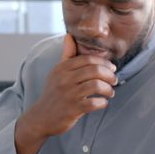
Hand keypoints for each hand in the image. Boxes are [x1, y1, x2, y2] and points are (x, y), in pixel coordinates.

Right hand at [15, 34, 116, 153]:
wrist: (40, 117)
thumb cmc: (53, 93)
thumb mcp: (56, 72)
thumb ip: (66, 55)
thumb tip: (69, 36)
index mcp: (62, 68)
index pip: (88, 59)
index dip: (103, 63)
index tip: (111, 68)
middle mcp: (64, 79)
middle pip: (95, 70)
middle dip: (109, 75)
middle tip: (114, 80)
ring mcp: (68, 94)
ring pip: (96, 85)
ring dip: (108, 89)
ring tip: (110, 92)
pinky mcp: (73, 109)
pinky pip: (94, 103)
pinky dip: (102, 103)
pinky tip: (102, 103)